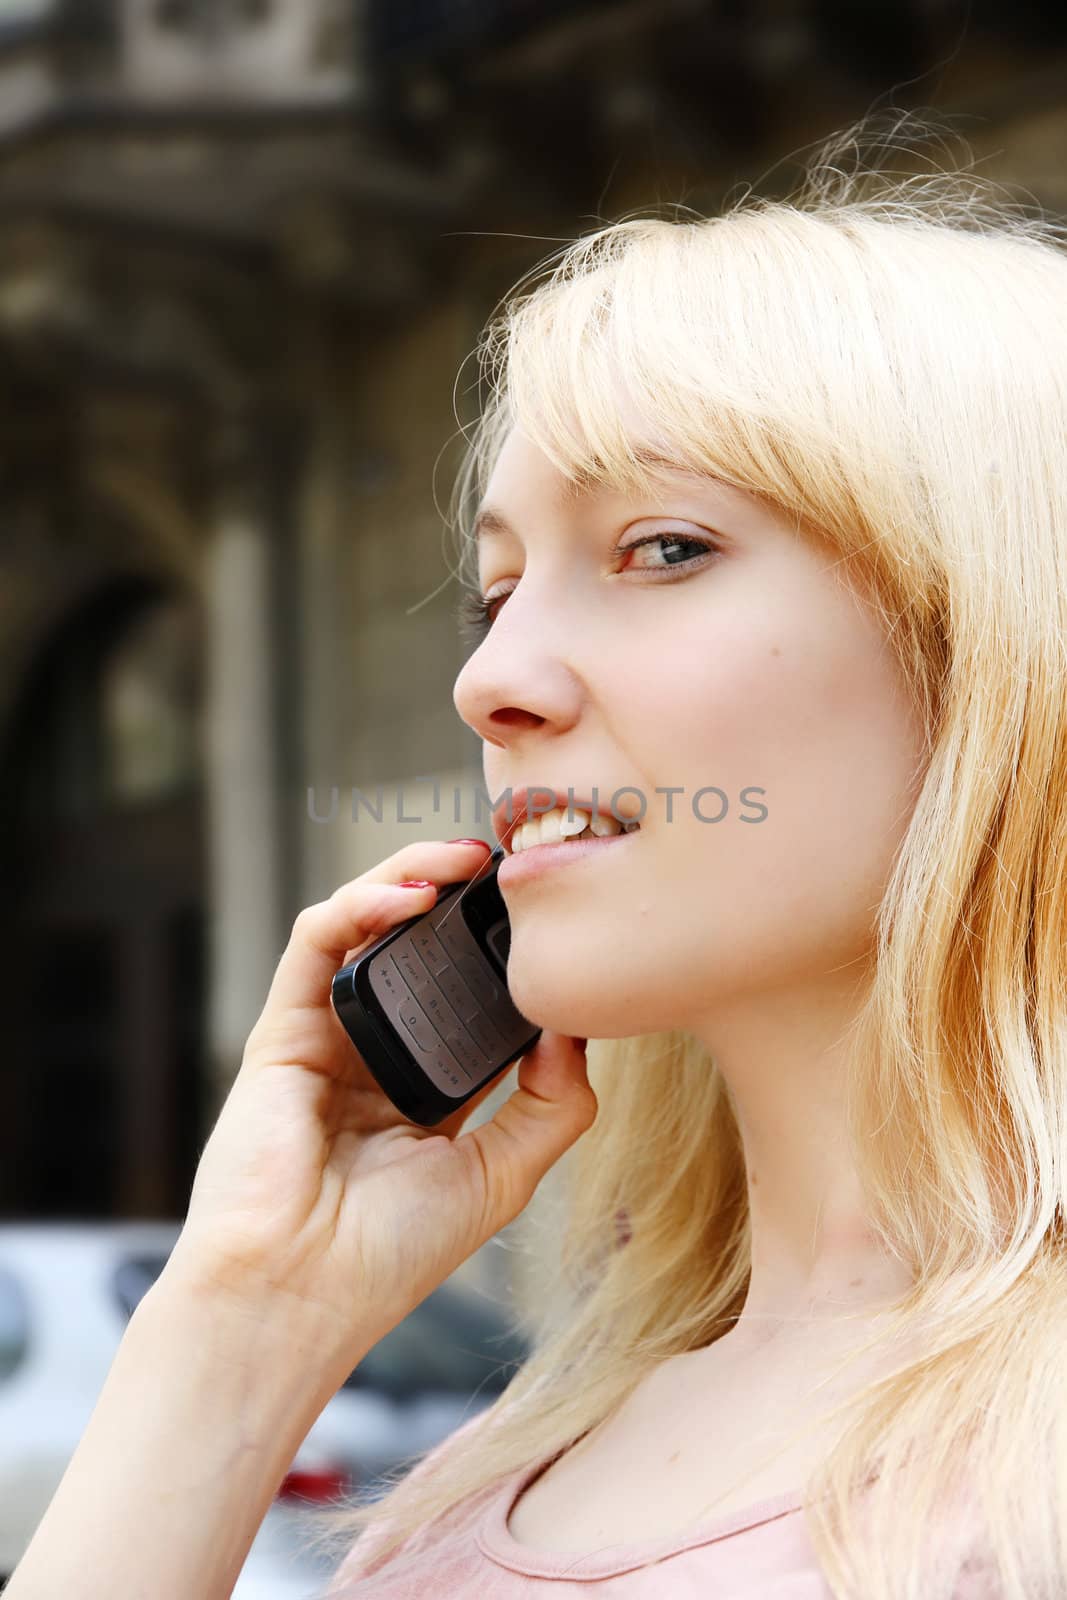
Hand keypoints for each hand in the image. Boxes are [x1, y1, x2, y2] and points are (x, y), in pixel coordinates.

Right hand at [161, 841, 596, 1377]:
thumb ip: (554, 1104)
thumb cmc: (391, 1253)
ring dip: (414, 876)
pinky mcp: (281, 1027)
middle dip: (462, 894)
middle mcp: (375, 1051)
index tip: (551, 912)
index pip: (468, 992)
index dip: (505, 948)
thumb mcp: (504, 1174)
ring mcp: (326, 1035)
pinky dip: (363, 904)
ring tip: (467, 858)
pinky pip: (317, 941)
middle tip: (513, 863)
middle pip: (417, 945)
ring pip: (366, 925)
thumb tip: (579, 1026)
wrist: (299, 1295)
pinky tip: (411, 896)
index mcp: (426, 1086)